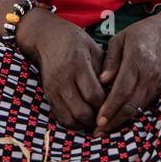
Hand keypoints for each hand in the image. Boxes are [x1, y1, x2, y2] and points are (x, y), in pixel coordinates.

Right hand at [18, 10, 105, 132]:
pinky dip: (73, 123)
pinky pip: (60, 117)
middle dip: (96, 118)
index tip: (114, 104)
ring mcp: (53, 89)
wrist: (46, 38)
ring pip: (70, 118)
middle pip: (81, 111)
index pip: (94, 95)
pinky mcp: (48, 95)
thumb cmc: (74, 41)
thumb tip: (114, 91)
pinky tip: (83, 118)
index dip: (106, 104)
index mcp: (78, 65)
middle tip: (107, 116)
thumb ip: (104, 69)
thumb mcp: (93, 48)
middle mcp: (63, 80)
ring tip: (96, 119)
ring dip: (84, 124)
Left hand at [94, 15, 160, 135]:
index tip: (98, 120)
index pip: (122, 89)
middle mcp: (148, 76)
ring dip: (121, 122)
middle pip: (131, 104)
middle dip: (113, 121)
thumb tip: (102, 81)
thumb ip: (110, 60)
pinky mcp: (159, 89)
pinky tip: (118, 121)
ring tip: (104, 131)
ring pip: (138, 109)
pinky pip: (144, 106)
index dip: (110, 107)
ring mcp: (155, 84)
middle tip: (97, 133)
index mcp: (137, 61)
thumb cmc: (142, 33)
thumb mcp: (121, 39)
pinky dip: (131, 116)